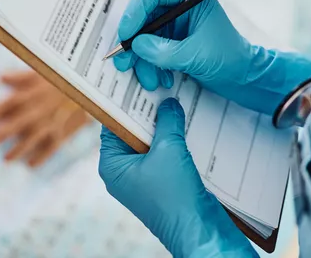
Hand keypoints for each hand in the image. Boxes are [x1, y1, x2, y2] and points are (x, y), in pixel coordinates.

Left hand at [0, 70, 89, 166]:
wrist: (90, 89)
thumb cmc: (64, 78)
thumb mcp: (43, 71)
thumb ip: (21, 76)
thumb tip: (0, 77)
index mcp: (34, 93)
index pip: (11, 102)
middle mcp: (41, 109)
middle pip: (19, 122)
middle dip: (4, 132)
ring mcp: (53, 122)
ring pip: (34, 137)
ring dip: (19, 148)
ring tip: (6, 159)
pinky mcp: (64, 132)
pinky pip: (52, 147)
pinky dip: (42, 157)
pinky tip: (31, 165)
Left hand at [99, 98, 256, 257]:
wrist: (197, 227)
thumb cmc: (174, 194)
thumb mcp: (168, 149)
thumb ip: (167, 121)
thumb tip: (168, 103)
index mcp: (113, 165)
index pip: (113, 125)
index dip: (124, 103)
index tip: (136, 83)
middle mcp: (124, 171)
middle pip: (133, 131)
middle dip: (149, 112)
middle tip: (161, 87)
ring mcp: (144, 177)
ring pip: (152, 141)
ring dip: (165, 125)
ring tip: (177, 100)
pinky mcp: (163, 181)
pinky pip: (165, 152)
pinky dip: (175, 138)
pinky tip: (188, 122)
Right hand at [115, 0, 310, 113]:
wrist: (244, 79)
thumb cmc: (229, 60)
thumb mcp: (196, 56)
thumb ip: (165, 50)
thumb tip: (136, 45)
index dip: (135, 10)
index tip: (126, 34)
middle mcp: (180, 7)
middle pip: (143, 14)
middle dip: (132, 41)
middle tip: (123, 63)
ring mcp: (175, 25)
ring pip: (143, 36)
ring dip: (141, 61)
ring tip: (151, 81)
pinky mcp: (171, 43)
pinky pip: (149, 50)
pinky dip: (149, 66)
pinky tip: (161, 81)